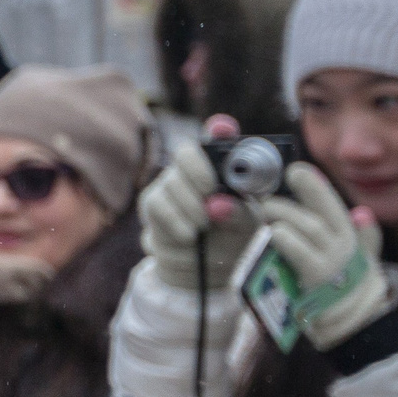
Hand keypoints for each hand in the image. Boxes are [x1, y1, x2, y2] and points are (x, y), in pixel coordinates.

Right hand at [139, 135, 258, 290]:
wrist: (203, 267)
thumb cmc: (230, 236)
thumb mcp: (246, 226)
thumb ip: (241, 213)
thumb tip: (223, 205)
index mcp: (220, 168)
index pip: (217, 141)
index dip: (219, 133)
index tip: (224, 130)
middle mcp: (191, 169)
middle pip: (186, 155)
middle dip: (199, 176)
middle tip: (210, 198)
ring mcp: (168, 184)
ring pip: (170, 184)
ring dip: (190, 209)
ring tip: (203, 228)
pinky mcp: (150, 204)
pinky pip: (159, 208)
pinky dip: (177, 224)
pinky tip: (189, 237)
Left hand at [257, 164, 389, 348]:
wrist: (353, 328)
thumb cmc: (348, 291)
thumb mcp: (361, 262)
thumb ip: (364, 237)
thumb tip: (364, 212)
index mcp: (349, 236)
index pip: (332, 204)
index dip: (314, 186)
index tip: (296, 169)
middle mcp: (342, 244)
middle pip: (317, 211)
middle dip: (290, 199)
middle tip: (265, 198)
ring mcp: (331, 259)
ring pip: (306, 226)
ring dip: (282, 215)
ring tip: (264, 212)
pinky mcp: (317, 276)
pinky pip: (299, 250)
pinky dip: (285, 238)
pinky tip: (274, 232)